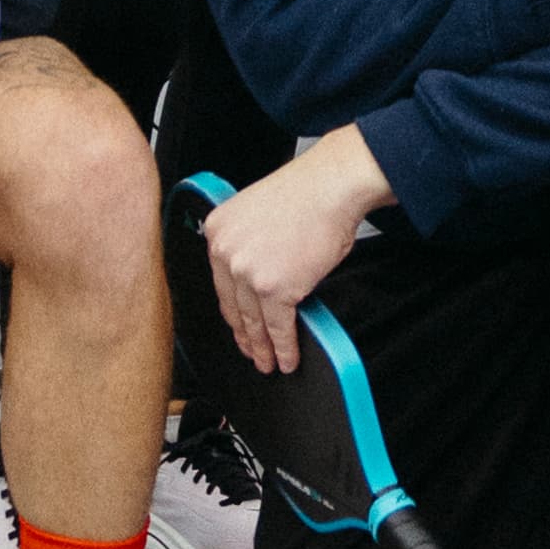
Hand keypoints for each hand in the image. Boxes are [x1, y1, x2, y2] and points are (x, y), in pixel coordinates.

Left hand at [204, 134, 383, 379]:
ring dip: (263, 348)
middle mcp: (227, 253)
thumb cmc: (307, 193)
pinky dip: (284, 348)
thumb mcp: (257, 212)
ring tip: (269, 362)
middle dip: (245, 335)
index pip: (220, 283)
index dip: (231, 311)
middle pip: (234, 307)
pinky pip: (279, 328)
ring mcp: (249, 274)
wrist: (331, 186)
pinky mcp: (275, 290)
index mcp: (218, 232)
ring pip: (254, 322)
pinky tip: (287, 358)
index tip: (237, 326)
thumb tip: (258, 275)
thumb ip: (249, 244)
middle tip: (252, 351)